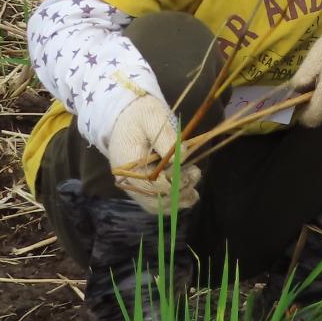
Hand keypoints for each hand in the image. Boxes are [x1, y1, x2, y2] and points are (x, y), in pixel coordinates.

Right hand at [105, 94, 200, 212]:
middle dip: (178, 192)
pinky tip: (189, 191)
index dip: (173, 182)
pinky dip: (172, 201)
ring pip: (156, 205)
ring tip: (194, 180)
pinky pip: (155, 202)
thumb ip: (166, 138)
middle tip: (195, 173)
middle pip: (153, 200)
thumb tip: (181, 158)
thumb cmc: (140, 114)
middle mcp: (126, 180)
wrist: (126, 115)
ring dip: (178, 199)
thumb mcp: (153, 117)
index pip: (150, 184)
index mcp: (126, 163)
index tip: (190, 172)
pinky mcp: (140, 187)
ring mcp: (132, 186)